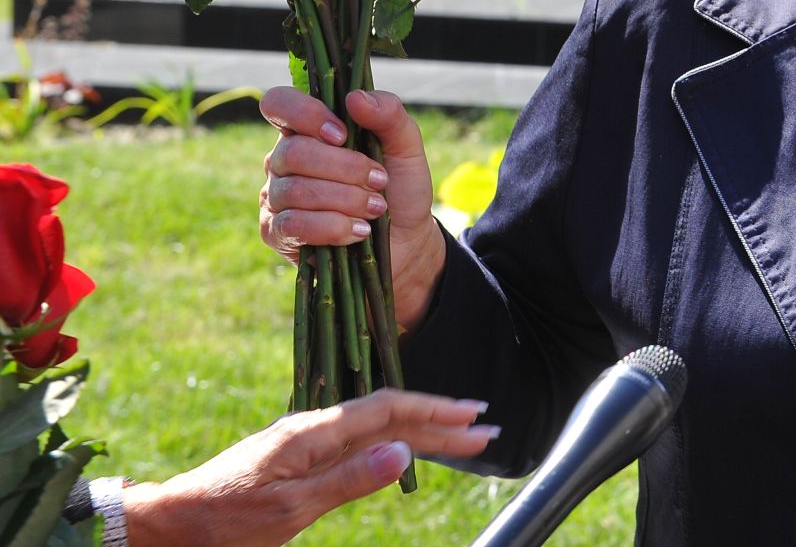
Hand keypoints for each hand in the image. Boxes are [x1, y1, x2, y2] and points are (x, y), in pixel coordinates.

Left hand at [117, 390, 495, 546]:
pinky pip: (357, 441)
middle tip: (486, 427)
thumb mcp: (290, 509)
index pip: (389, 410)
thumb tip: (404, 451)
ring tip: (459, 434)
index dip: (436, 412)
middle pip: (389, 415)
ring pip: (376, 428)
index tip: (476, 418)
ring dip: (420, 429)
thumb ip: (348, 479)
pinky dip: (392, 441)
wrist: (169, 524)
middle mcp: (313, 428)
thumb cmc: (225, 523)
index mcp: (314, 433)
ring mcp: (304, 442)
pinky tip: (404, 447)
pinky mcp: (297, 459)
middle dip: (441, 421)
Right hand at [258, 87, 445, 329]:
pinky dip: (333, 227)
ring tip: (376, 208)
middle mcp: (283, 159)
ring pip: (296, 191)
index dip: (305, 114)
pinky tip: (359, 231)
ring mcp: (275, 197)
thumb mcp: (406, 146)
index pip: (279, 103)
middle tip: (380, 181)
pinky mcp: (276, 233)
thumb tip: (355, 98)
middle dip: (346, 168)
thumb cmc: (400, 187)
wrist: (406, 241)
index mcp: (309, 130)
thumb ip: (389, 114)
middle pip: (293, 152)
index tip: (343, 134)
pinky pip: (294, 225)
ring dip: (347, 200)